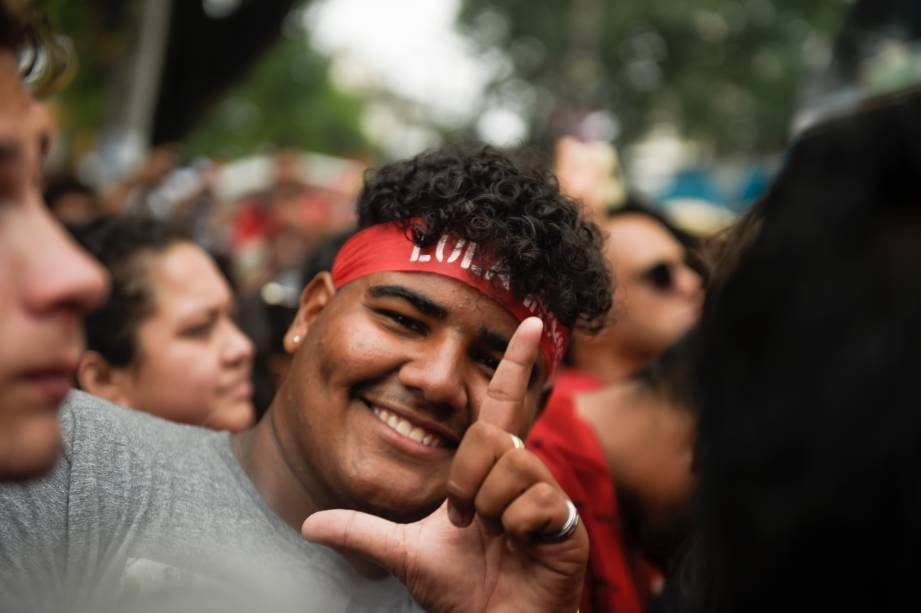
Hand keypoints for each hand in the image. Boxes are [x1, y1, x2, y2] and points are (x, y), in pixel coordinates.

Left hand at [302, 317, 587, 611]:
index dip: (517, 363)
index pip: (502, 404)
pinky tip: (519, 548)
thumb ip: (361, 530)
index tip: (532, 322)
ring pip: (509, 467)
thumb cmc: (461, 591)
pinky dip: (515, 530)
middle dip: (465, 484)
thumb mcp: (403, 552)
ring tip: (494, 536)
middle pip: (488, 438)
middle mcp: (522, 473)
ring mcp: (547, 496)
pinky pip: (534, 502)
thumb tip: (308, 521)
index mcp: (490, 470)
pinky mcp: (567, 523)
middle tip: (466, 520)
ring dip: (488, 510)